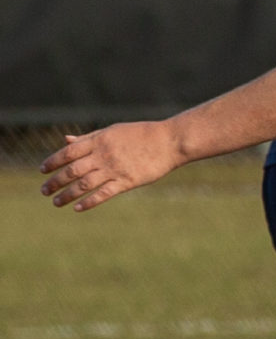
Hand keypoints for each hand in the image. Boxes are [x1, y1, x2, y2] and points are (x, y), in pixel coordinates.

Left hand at [40, 123, 182, 210]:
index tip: (42, 171)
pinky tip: (77, 208)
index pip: (68, 153)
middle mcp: (103, 155)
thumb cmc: (141, 134)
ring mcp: (115, 169)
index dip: (52, 162)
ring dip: (66, 195)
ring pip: (83, 185)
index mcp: (99, 140)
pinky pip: (103, 194)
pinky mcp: (127, 181)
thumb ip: (89, 138)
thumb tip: (65, 141)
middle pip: (72, 171)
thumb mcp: (113, 131)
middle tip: (44, 191)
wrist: (170, 141)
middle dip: (55, 182)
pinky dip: (88, 202)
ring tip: (56, 202)